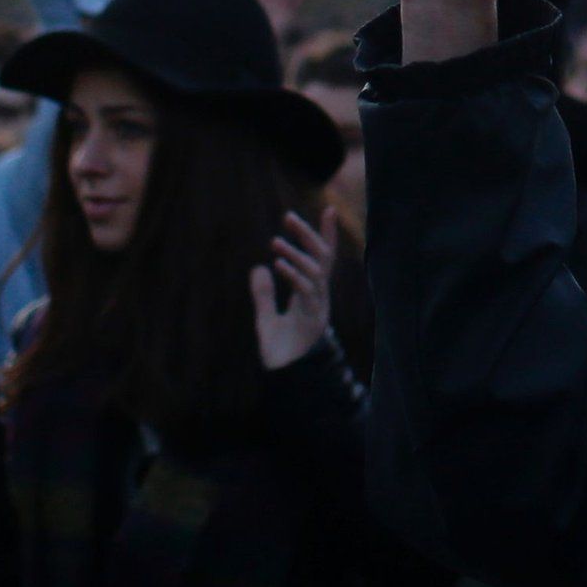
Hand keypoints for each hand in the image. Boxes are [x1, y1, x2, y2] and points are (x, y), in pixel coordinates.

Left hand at [251, 209, 337, 370]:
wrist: (287, 378)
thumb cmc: (281, 350)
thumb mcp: (266, 318)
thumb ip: (264, 295)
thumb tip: (258, 268)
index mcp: (311, 293)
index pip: (322, 258)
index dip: (326, 235)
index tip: (328, 209)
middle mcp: (318, 296)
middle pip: (321, 259)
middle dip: (309, 236)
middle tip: (289, 216)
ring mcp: (317, 307)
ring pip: (315, 273)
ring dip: (297, 255)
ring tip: (276, 243)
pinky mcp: (311, 319)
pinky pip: (306, 292)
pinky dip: (293, 276)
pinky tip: (278, 265)